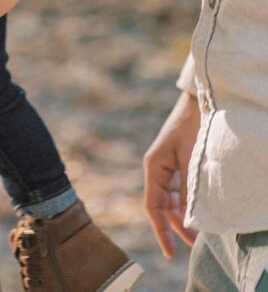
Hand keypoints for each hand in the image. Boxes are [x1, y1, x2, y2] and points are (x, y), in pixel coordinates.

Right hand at [143, 91, 199, 257]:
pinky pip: (179, 189)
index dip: (161, 231)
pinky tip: (198, 210)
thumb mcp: (190, 159)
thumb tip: (187, 219)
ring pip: (172, 198)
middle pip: (163, 205)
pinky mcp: (177, 162)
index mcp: (154, 166)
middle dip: (176, 225)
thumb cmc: (192, 125)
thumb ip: (188, 189)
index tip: (169, 253)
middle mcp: (157, 168)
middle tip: (194, 243)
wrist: (199, 100)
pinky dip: (188, 201)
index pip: (153, 207)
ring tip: (200, 231)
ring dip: (183, 214)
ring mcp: (167, 165)